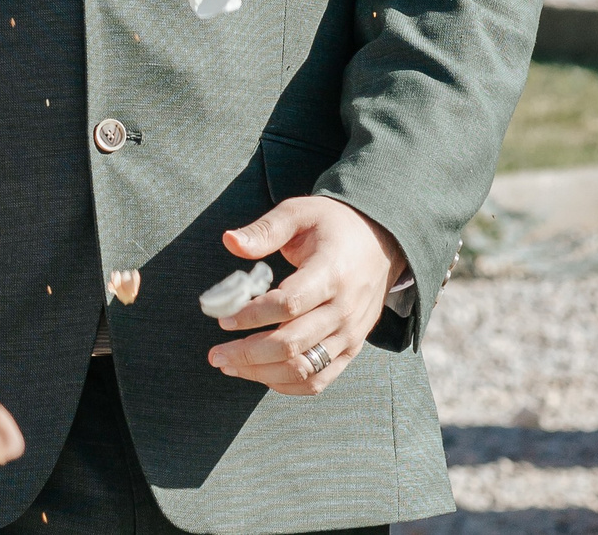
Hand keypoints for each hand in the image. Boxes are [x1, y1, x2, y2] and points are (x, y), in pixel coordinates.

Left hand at [207, 197, 406, 394]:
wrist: (381, 242)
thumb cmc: (333, 225)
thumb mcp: (299, 213)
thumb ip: (265, 230)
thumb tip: (229, 242)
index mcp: (331, 273)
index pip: (288, 305)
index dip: (252, 316)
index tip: (223, 319)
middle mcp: (344, 309)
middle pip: (291, 344)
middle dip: (247, 353)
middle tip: (216, 354)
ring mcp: (350, 334)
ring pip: (303, 369)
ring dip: (262, 373)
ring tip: (230, 365)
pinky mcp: (352, 348)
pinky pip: (319, 380)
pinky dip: (287, 385)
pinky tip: (260, 374)